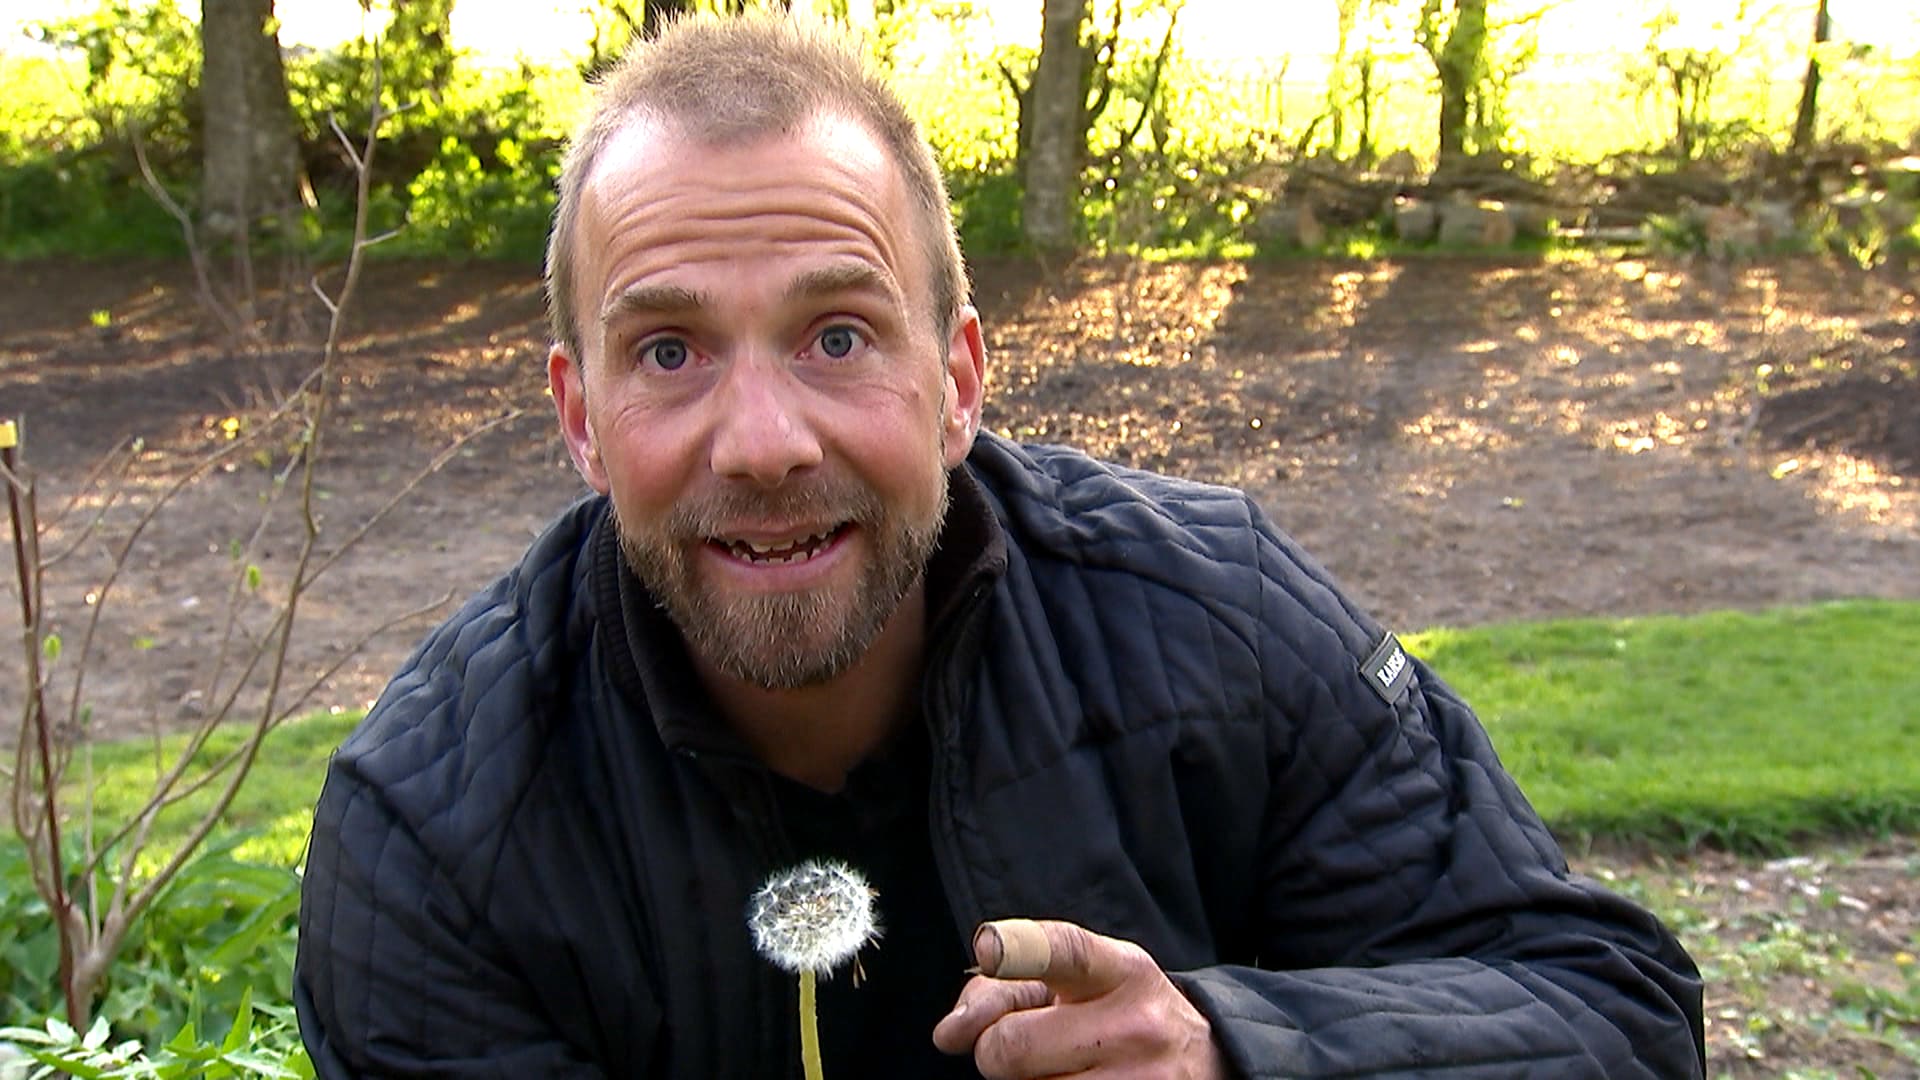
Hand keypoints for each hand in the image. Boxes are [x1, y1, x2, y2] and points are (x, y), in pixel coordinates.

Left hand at [931, 918, 1227, 1078]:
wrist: (1207, 1062)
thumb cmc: (1117, 1014)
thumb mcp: (1079, 982)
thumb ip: (1005, 988)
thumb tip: (949, 1034)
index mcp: (1121, 971)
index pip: (1067, 952)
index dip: (1020, 949)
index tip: (988, 947)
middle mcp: (1137, 1026)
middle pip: (1010, 1044)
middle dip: (997, 1050)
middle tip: (1032, 1046)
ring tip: (1066, 1069)